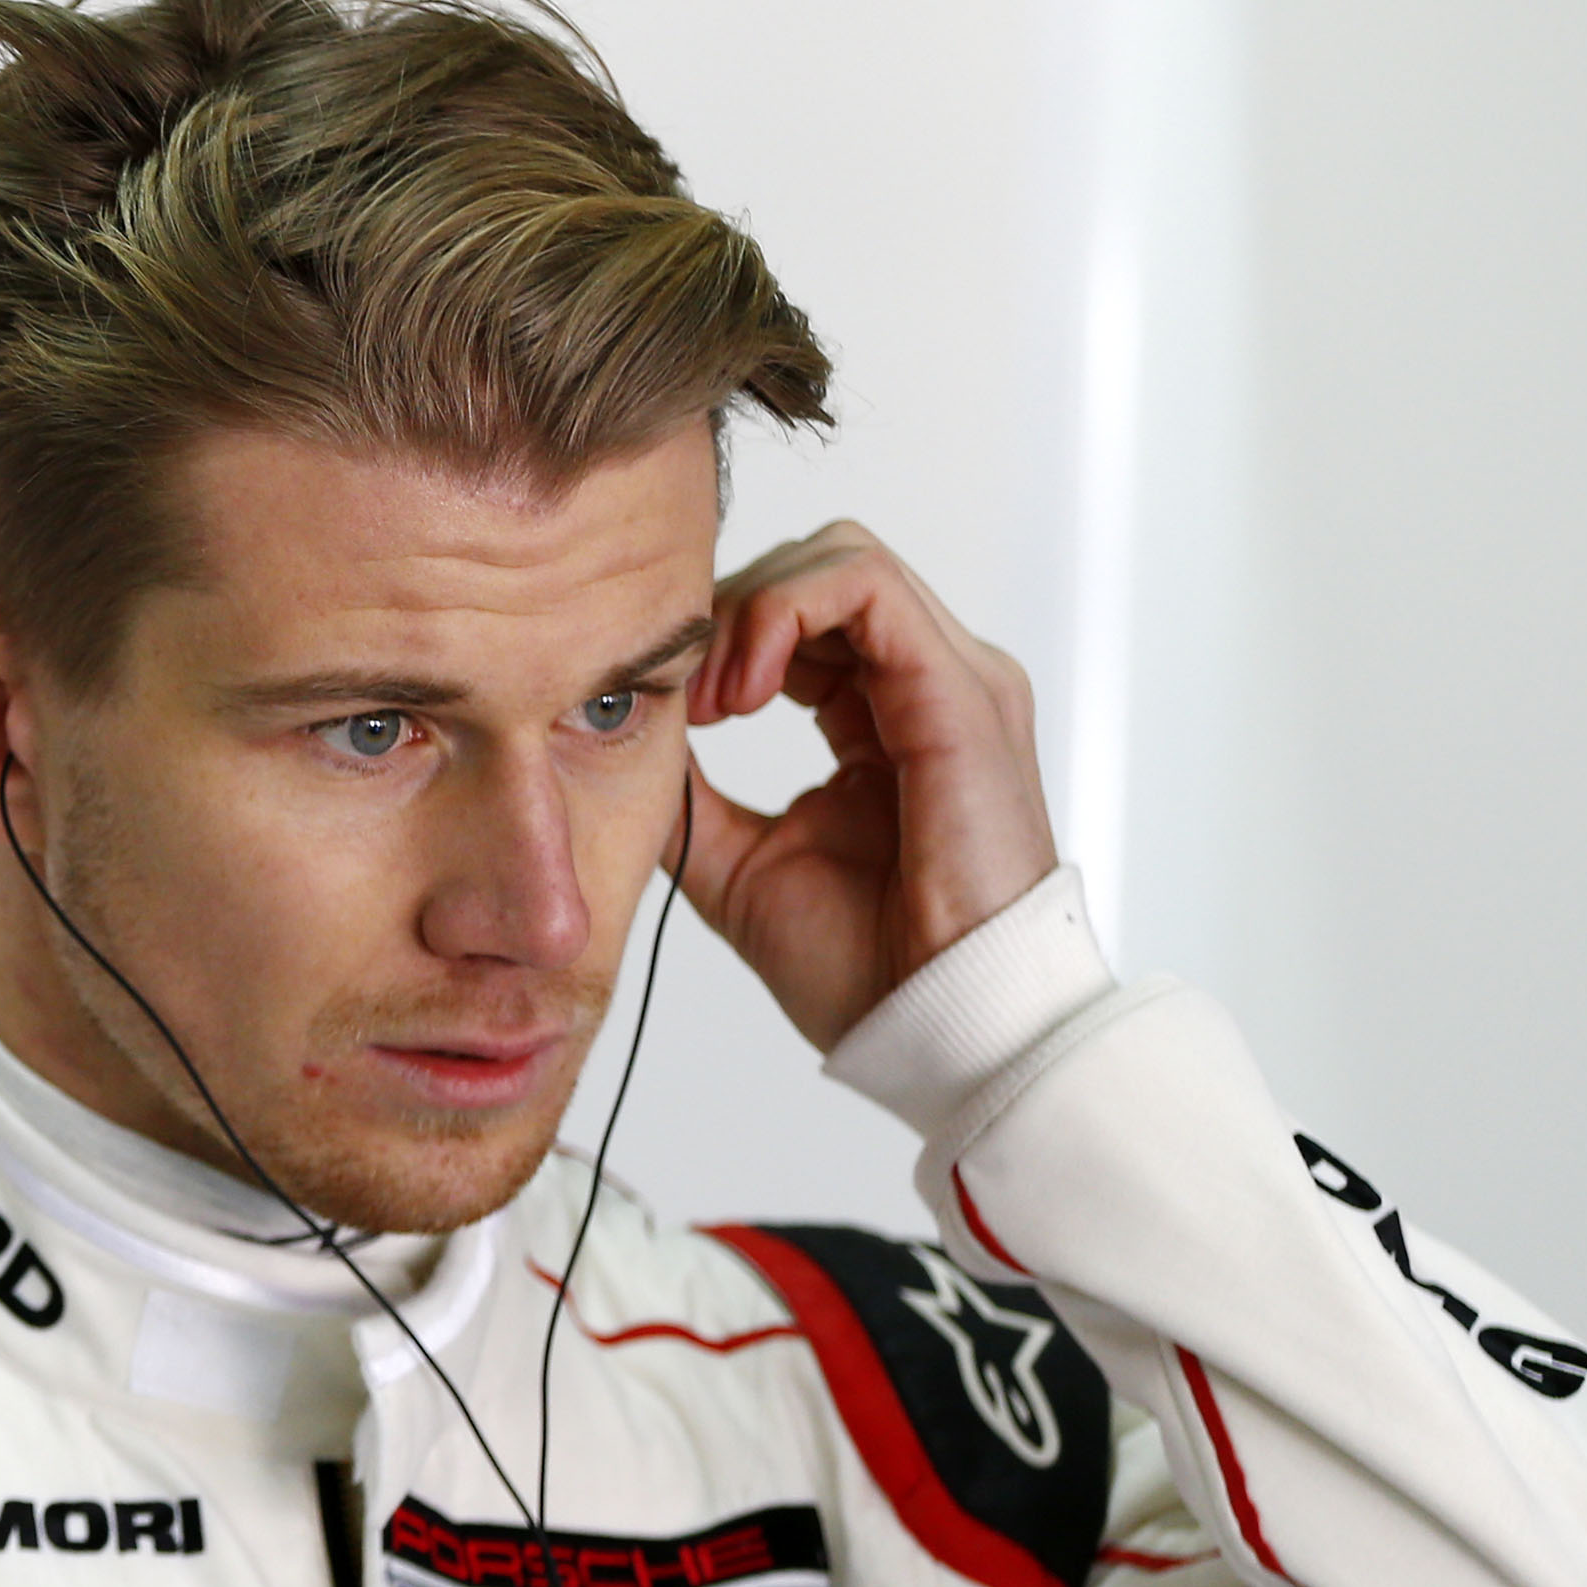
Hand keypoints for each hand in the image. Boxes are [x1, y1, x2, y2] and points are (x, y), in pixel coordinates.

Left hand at [679, 523, 1060, 1050]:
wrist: (940, 1029)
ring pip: (840, 558)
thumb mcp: (740, 866)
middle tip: (689, 702)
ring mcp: (954, 679)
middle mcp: (931, 686)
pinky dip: (784, 612)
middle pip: (819, 568)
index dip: (724, 641)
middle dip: (732, 613)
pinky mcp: (960, 689)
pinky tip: (743, 690)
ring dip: (753, 609)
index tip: (678, 712)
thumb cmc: (867, 969)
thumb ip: (693, 799)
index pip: (805, 618)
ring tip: (717, 700)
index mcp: (889, 721)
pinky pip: (865, 583)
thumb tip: (625, 746)